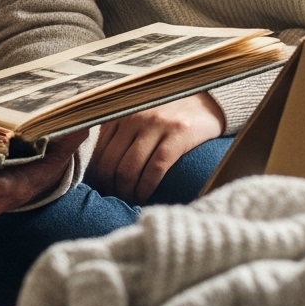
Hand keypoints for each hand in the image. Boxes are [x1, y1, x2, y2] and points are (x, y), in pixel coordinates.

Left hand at [85, 94, 223, 204]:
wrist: (207, 104)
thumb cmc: (169, 115)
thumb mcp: (139, 117)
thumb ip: (119, 133)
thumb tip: (97, 167)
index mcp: (122, 113)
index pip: (98, 152)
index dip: (97, 176)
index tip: (102, 189)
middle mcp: (135, 116)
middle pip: (111, 164)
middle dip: (110, 188)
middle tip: (116, 199)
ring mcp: (156, 124)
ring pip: (129, 169)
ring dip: (127, 192)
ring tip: (131, 200)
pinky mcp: (178, 134)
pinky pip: (154, 169)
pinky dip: (146, 188)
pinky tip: (145, 197)